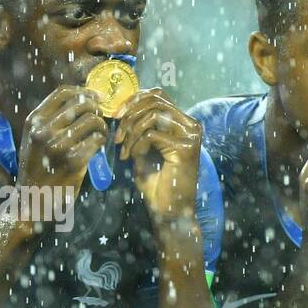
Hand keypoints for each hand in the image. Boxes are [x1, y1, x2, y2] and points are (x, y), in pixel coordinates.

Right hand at [15, 85, 107, 231]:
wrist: (33, 199)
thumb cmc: (37, 167)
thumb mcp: (33, 138)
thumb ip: (49, 119)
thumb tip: (82, 98)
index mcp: (33, 121)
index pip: (63, 92)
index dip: (85, 91)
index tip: (97, 97)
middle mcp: (44, 131)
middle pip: (82, 104)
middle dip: (96, 108)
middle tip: (99, 118)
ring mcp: (58, 146)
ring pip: (92, 120)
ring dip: (101, 125)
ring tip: (98, 134)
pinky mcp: (74, 161)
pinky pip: (97, 140)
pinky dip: (101, 141)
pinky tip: (97, 146)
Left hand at [113, 88, 202, 230]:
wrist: (168, 211)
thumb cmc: (156, 184)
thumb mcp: (142, 149)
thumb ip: (137, 128)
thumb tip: (121, 110)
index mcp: (182, 122)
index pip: (158, 95)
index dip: (134, 100)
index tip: (117, 116)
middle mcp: (191, 124)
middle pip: (155, 99)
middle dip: (129, 114)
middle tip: (117, 136)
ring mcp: (191, 135)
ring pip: (153, 113)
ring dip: (131, 130)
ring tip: (124, 149)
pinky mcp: (186, 147)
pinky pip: (152, 134)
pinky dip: (137, 144)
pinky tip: (133, 158)